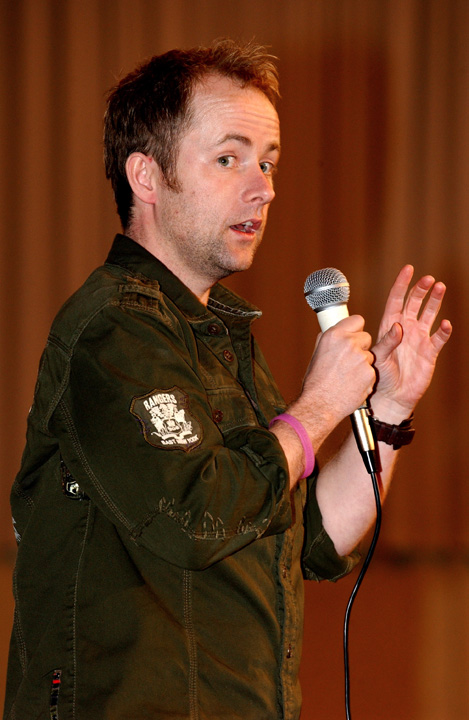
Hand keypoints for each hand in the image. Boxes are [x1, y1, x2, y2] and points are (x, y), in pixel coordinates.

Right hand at [298, 314, 375, 427]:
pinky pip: (371, 371)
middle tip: (349, 359)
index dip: (356, 329)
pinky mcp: (370, 373)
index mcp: (334, 335)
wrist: (320, 404)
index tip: (354, 334)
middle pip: (366, 337)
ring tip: (347, 376)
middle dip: (361, 347)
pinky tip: (352, 384)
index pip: (357, 320)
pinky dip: (364, 378)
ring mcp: (361, 358)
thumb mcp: (318, 353)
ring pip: (369, 356)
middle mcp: (349, 343)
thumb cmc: (316, 382)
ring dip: (362, 364)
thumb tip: (337, 331)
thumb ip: (330, 340)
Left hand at [372, 265, 451, 415]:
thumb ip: (387, 343)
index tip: (408, 269)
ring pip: (429, 314)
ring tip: (440, 287)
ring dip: (434, 301)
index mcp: (390, 326)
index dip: (402, 285)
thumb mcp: (378, 358)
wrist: (392, 396)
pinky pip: (439, 338)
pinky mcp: (430, 351)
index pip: (396, 300)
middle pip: (414, 303)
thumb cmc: (380, 376)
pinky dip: (443, 331)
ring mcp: (419, 338)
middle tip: (428, 279)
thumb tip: (398, 328)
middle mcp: (406, 328)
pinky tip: (445, 324)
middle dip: (420, 290)